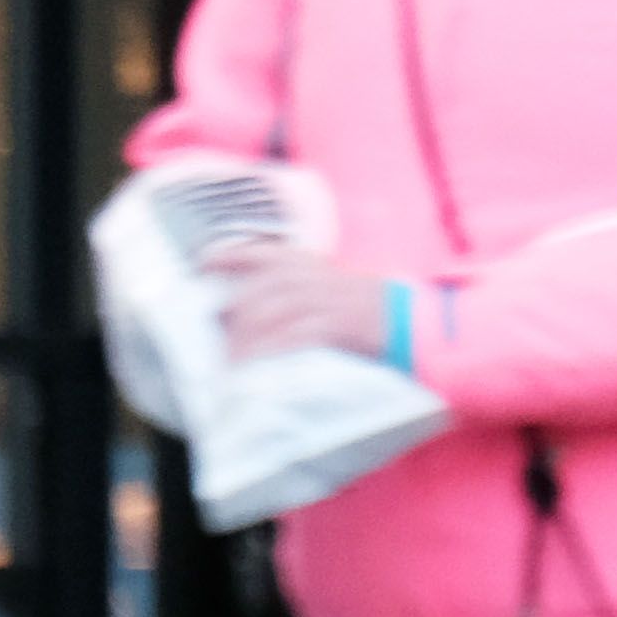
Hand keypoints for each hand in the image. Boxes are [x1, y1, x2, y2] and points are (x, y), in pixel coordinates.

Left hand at [209, 245, 397, 363]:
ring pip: (273, 311)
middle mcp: (319, 277)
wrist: (412, 322)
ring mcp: (330, 301)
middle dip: (234, 310)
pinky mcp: (340, 326)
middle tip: (217, 331)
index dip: (232, 254)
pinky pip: (295, 336)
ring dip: (246, 336)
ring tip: (230, 359)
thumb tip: (245, 306)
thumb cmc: (366, 308)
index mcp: (314, 264)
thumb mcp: (330, 286)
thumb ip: (295, 287)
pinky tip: (254, 364)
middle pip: (262, 287)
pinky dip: (270, 350)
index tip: (204, 262)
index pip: (266, 252)